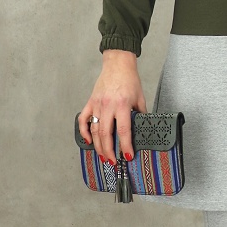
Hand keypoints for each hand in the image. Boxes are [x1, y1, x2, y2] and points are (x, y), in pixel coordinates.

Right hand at [77, 50, 147, 165]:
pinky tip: (88, 141)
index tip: (127, 156)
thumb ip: (141, 115)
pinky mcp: (90, 102)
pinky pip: (83, 119)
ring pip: (94, 130)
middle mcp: (107, 106)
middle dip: (108, 151)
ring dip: (98, 146)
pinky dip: (84, 131)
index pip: (123, 130)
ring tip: (103, 156)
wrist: (118, 64)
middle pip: (105, 134)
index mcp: (122, 105)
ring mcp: (97, 104)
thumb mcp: (140, 98)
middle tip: (112, 162)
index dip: (125, 146)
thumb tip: (143, 130)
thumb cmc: (130, 80)